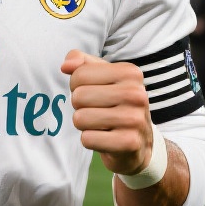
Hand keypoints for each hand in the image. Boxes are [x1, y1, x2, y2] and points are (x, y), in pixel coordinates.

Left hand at [61, 49, 154, 175]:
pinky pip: (87, 139)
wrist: (139, 142)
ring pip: (80, 118)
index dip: (77, 86)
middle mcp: (136, 94)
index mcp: (130, 72)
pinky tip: (105, 138)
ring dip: (84, 124)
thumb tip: (65, 66)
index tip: (93, 93)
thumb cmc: (115, 103)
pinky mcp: (129, 143)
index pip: (79, 75)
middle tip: (96, 111)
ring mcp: (134, 119)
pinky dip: (90, 140)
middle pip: (78, 96)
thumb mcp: (102, 76)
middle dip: (80, 106)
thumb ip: (81, 62)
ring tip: (100, 124)